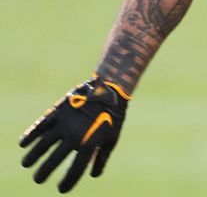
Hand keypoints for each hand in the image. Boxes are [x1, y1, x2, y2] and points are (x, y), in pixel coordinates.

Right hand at [20, 77, 129, 192]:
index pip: (75, 170)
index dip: (68, 182)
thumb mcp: (112, 138)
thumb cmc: (114, 116)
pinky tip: (23, 143)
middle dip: (44, 172)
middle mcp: (74, 135)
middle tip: (38, 179)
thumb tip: (93, 175)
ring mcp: (65, 122)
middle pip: (54, 160)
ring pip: (43, 143)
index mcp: (90, 144)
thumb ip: (102, 157)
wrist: (111, 88)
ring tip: (26, 163)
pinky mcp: (59, 110)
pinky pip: (42, 125)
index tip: (61, 189)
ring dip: (33, 155)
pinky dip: (31, 134)